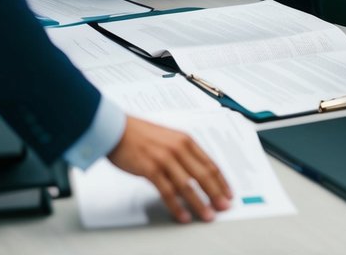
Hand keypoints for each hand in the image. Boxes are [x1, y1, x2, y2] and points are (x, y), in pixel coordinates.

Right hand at [107, 116, 231, 223]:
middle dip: (216, 193)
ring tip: (208, 215)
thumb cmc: (140, 134)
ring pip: (188, 185)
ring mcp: (165, 159)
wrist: (117, 129)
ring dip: (200, 203)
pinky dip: (177, 207)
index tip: (228, 193)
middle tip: (224, 207)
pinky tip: (183, 216)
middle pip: (203, 175)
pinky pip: (167, 192)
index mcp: (185, 140)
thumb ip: (182, 154)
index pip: (209, 163)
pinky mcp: (150, 169)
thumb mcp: (168, 139)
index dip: (221, 180)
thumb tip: (196, 174)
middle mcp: (178, 148)